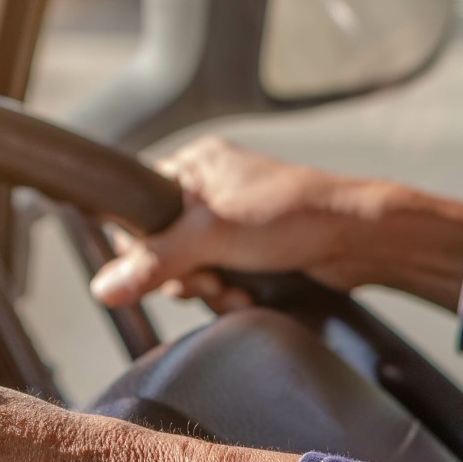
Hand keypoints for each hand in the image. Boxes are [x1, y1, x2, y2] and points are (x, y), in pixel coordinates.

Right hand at [89, 136, 462, 311]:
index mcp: (195, 166)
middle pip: (163, 247)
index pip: (139, 208)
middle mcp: (209, 192)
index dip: (145, 246)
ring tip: (233, 289)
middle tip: (209, 279)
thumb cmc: (294, 215)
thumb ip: (154, 262)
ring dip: (209, 289)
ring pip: (190, 269)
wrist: (358, 240)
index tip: (164, 266)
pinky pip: (217, 279)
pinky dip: (227, 293)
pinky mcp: (250, 251)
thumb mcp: (212, 236)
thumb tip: (104, 287)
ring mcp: (231, 223)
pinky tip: (246, 295)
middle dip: (185, 275)